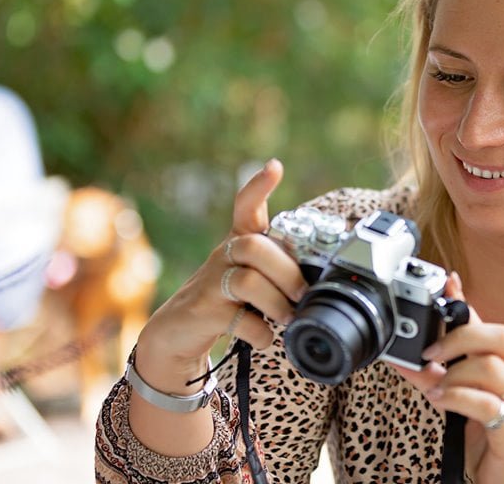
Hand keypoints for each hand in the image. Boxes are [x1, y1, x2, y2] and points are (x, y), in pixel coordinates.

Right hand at [134, 159, 305, 392]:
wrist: (178, 333)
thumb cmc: (228, 301)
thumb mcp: (256, 278)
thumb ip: (282, 272)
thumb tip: (325, 282)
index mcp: (241, 243)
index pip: (246, 206)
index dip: (258, 186)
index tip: (274, 167)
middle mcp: (224, 255)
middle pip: (255, 246)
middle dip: (287, 271)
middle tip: (303, 294)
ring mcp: (210, 283)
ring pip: (248, 280)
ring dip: (277, 303)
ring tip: (287, 318)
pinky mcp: (202, 311)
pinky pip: (238, 319)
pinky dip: (260, 333)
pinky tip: (264, 337)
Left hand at [395, 273, 503, 483]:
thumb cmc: (491, 442)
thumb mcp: (461, 403)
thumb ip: (439, 378)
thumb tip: (406, 358)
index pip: (493, 326)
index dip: (468, 304)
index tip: (448, 283)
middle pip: (500, 336)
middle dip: (460, 336)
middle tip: (431, 354)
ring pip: (491, 367)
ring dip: (454, 374)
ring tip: (435, 389)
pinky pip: (487, 403)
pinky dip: (457, 397)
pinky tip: (441, 401)